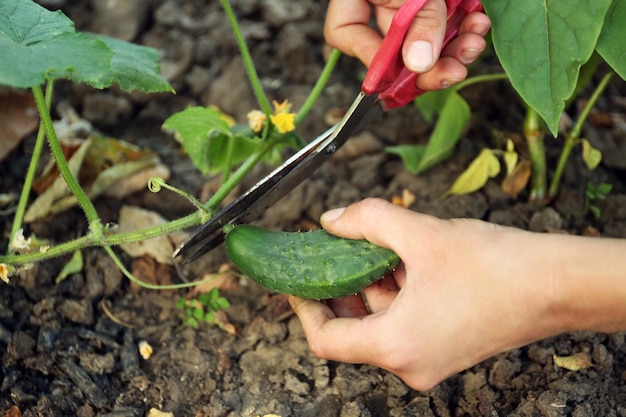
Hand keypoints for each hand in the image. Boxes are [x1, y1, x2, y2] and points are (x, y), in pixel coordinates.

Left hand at [289, 198, 625, 389]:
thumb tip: (331, 220)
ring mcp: (429, 359)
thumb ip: (366, 221)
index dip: (304, 307)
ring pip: (380, 321)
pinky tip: (402, 259)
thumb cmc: (496, 268)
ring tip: (374, 246)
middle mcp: (410, 363)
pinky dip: (396, 292)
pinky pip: (404, 322)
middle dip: (340, 286)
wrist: (556, 285)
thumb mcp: (420, 234)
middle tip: (331, 252)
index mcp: (396, 346)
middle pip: (353, 328)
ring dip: (371, 284)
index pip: (327, 339)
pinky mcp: (445, 347)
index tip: (297, 280)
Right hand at [324, 0, 490, 88]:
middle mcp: (378, 2)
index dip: (371, 59)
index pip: (346, 33)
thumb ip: (418, 21)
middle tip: (453, 72)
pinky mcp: (434, 0)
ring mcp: (406, 2)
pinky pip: (445, 21)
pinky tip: (478, 22)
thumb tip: (420, 66)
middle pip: (393, 47)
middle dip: (428, 66)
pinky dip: (465, 26)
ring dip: (454, 47)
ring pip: (425, 39)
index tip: (403, 70)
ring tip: (474, 42)